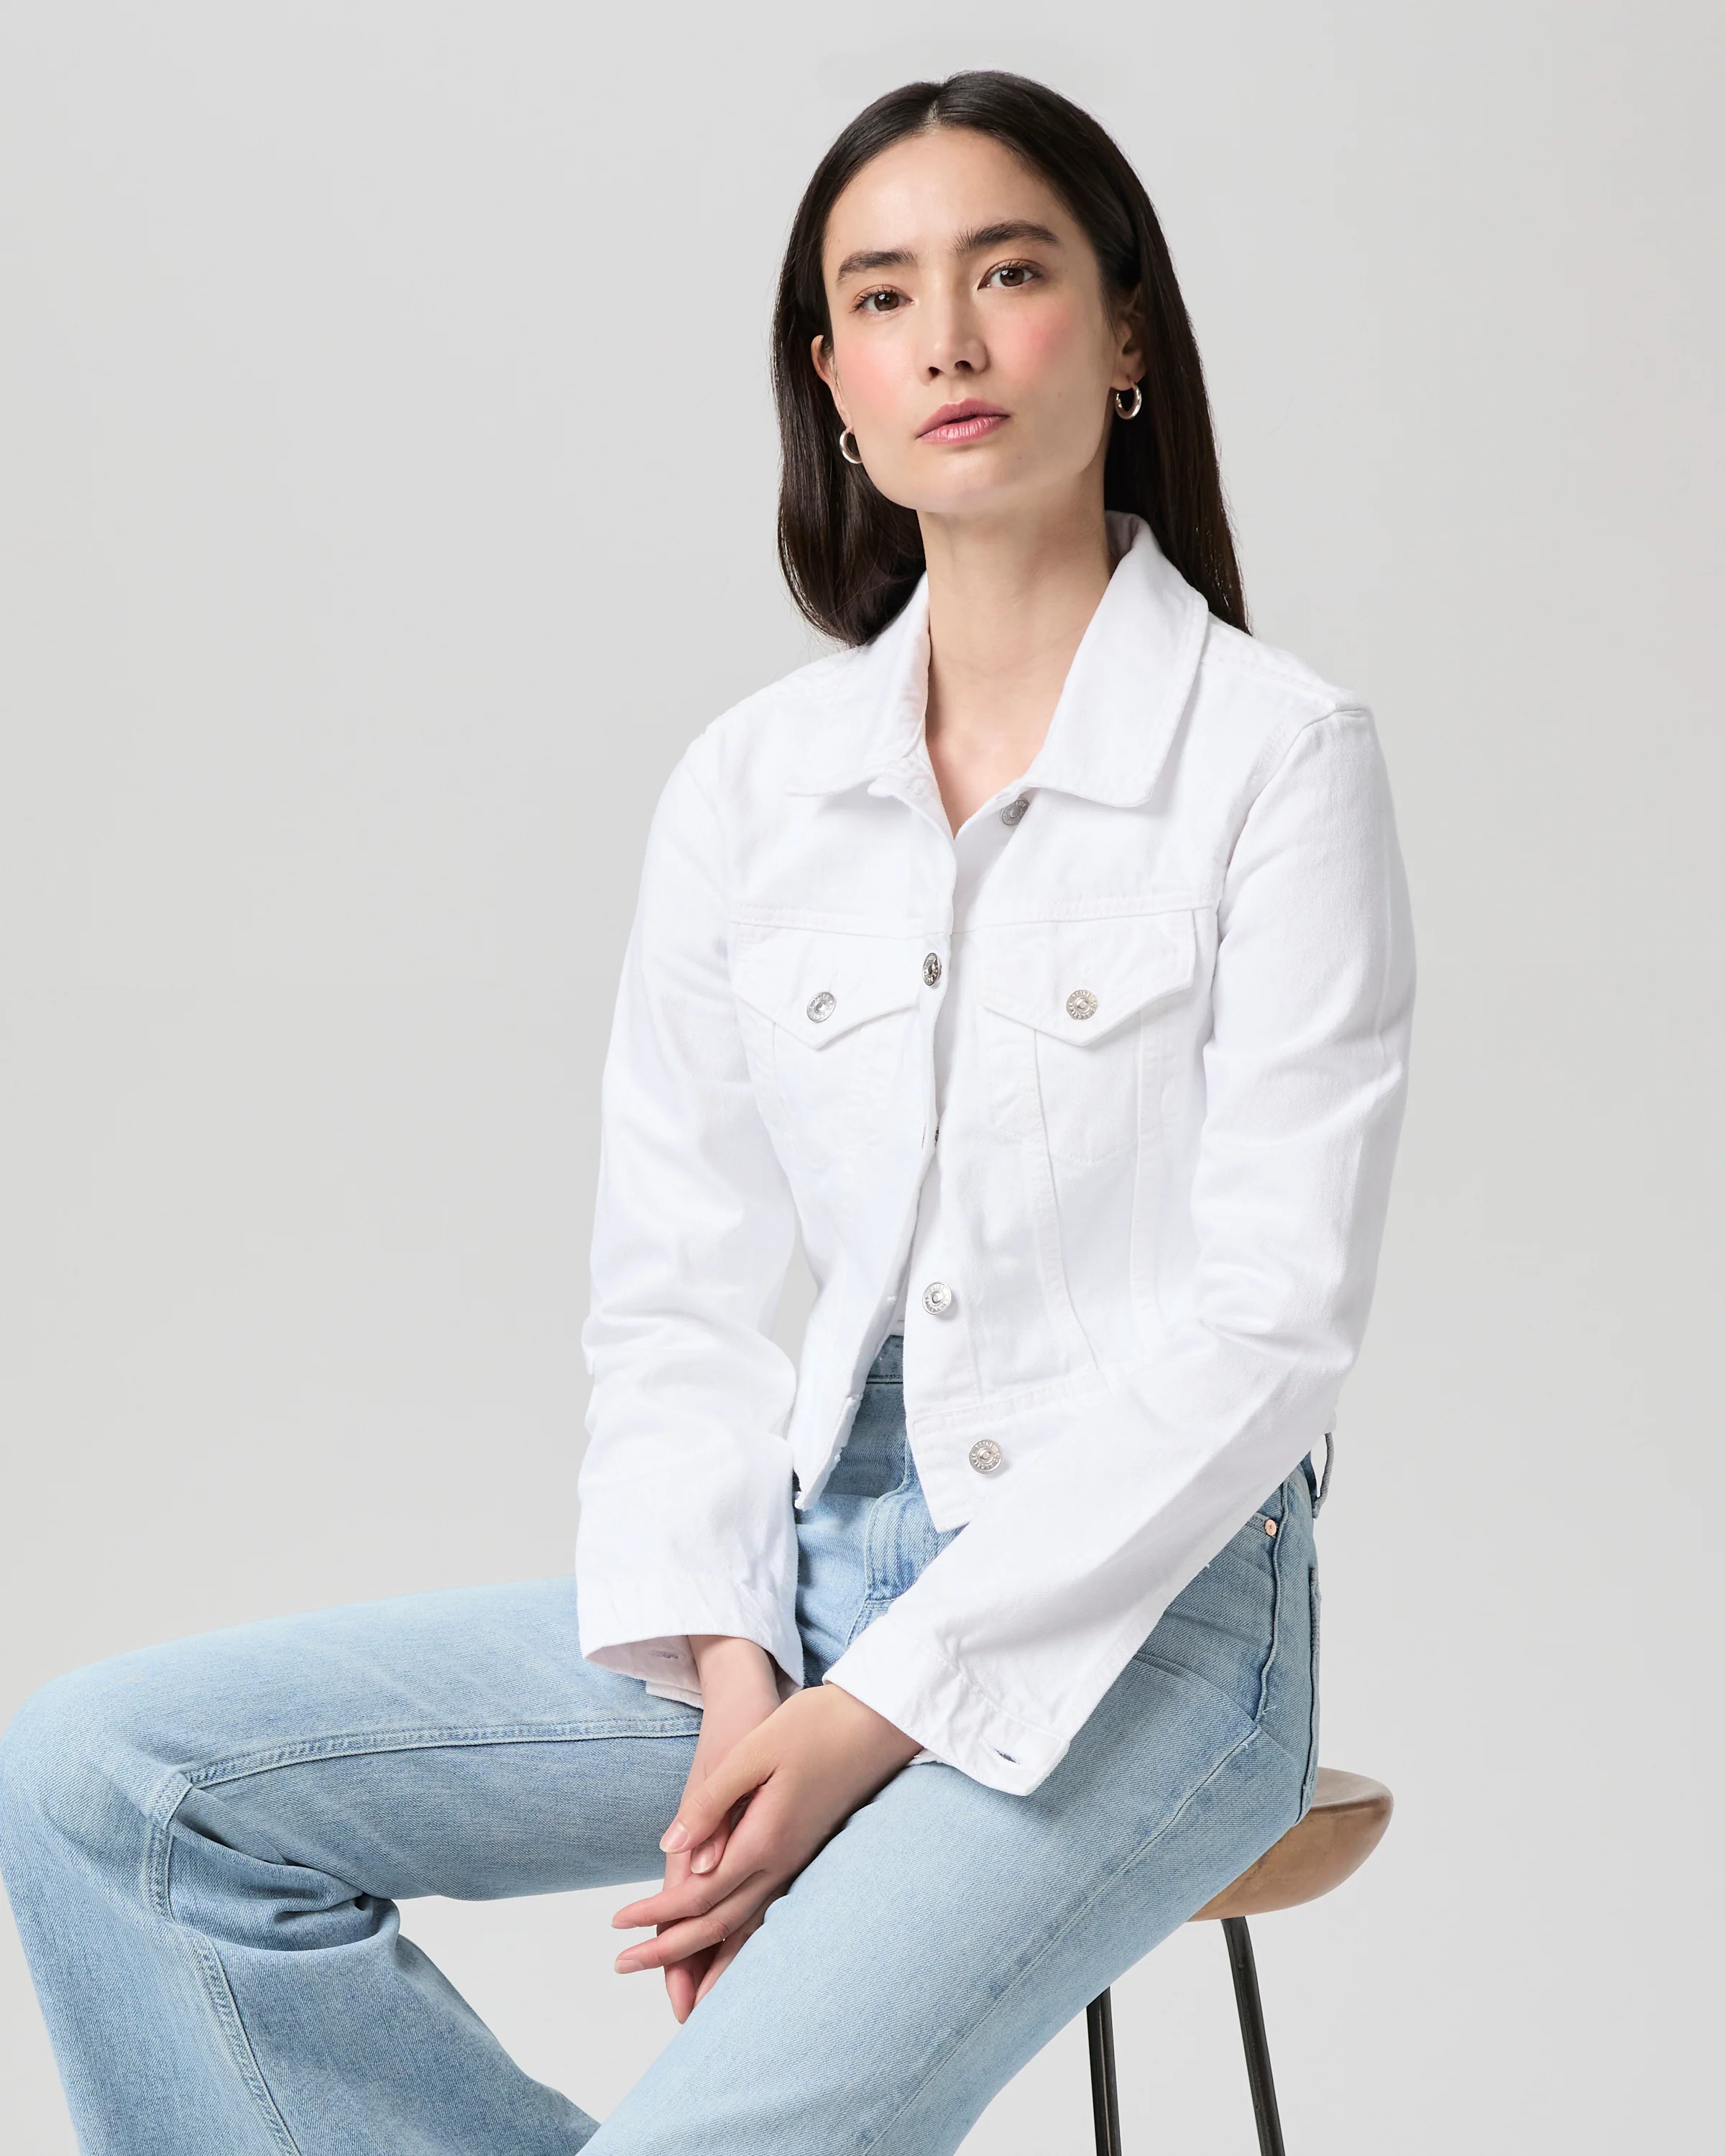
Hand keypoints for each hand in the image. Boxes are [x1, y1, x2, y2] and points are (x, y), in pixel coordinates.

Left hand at [611, 1682, 919, 2007]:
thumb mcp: (754, 1751)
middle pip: (718, 1923)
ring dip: (709, 1959)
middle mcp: (781, 1862)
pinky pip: (765, 1912)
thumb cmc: (816, 1725)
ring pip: (746, 1927)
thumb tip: (672, 1850)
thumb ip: (712, 1803)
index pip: (698, 1894)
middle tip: (624, 1964)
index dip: (656, 1914)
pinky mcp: (805, 1853)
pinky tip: (732, 1950)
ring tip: (684, 1997)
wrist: (878, 1721)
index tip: (618, 1925)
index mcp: (764, 1839)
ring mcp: (797, 1862)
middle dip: (670, 1951)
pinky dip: (742, 1941)